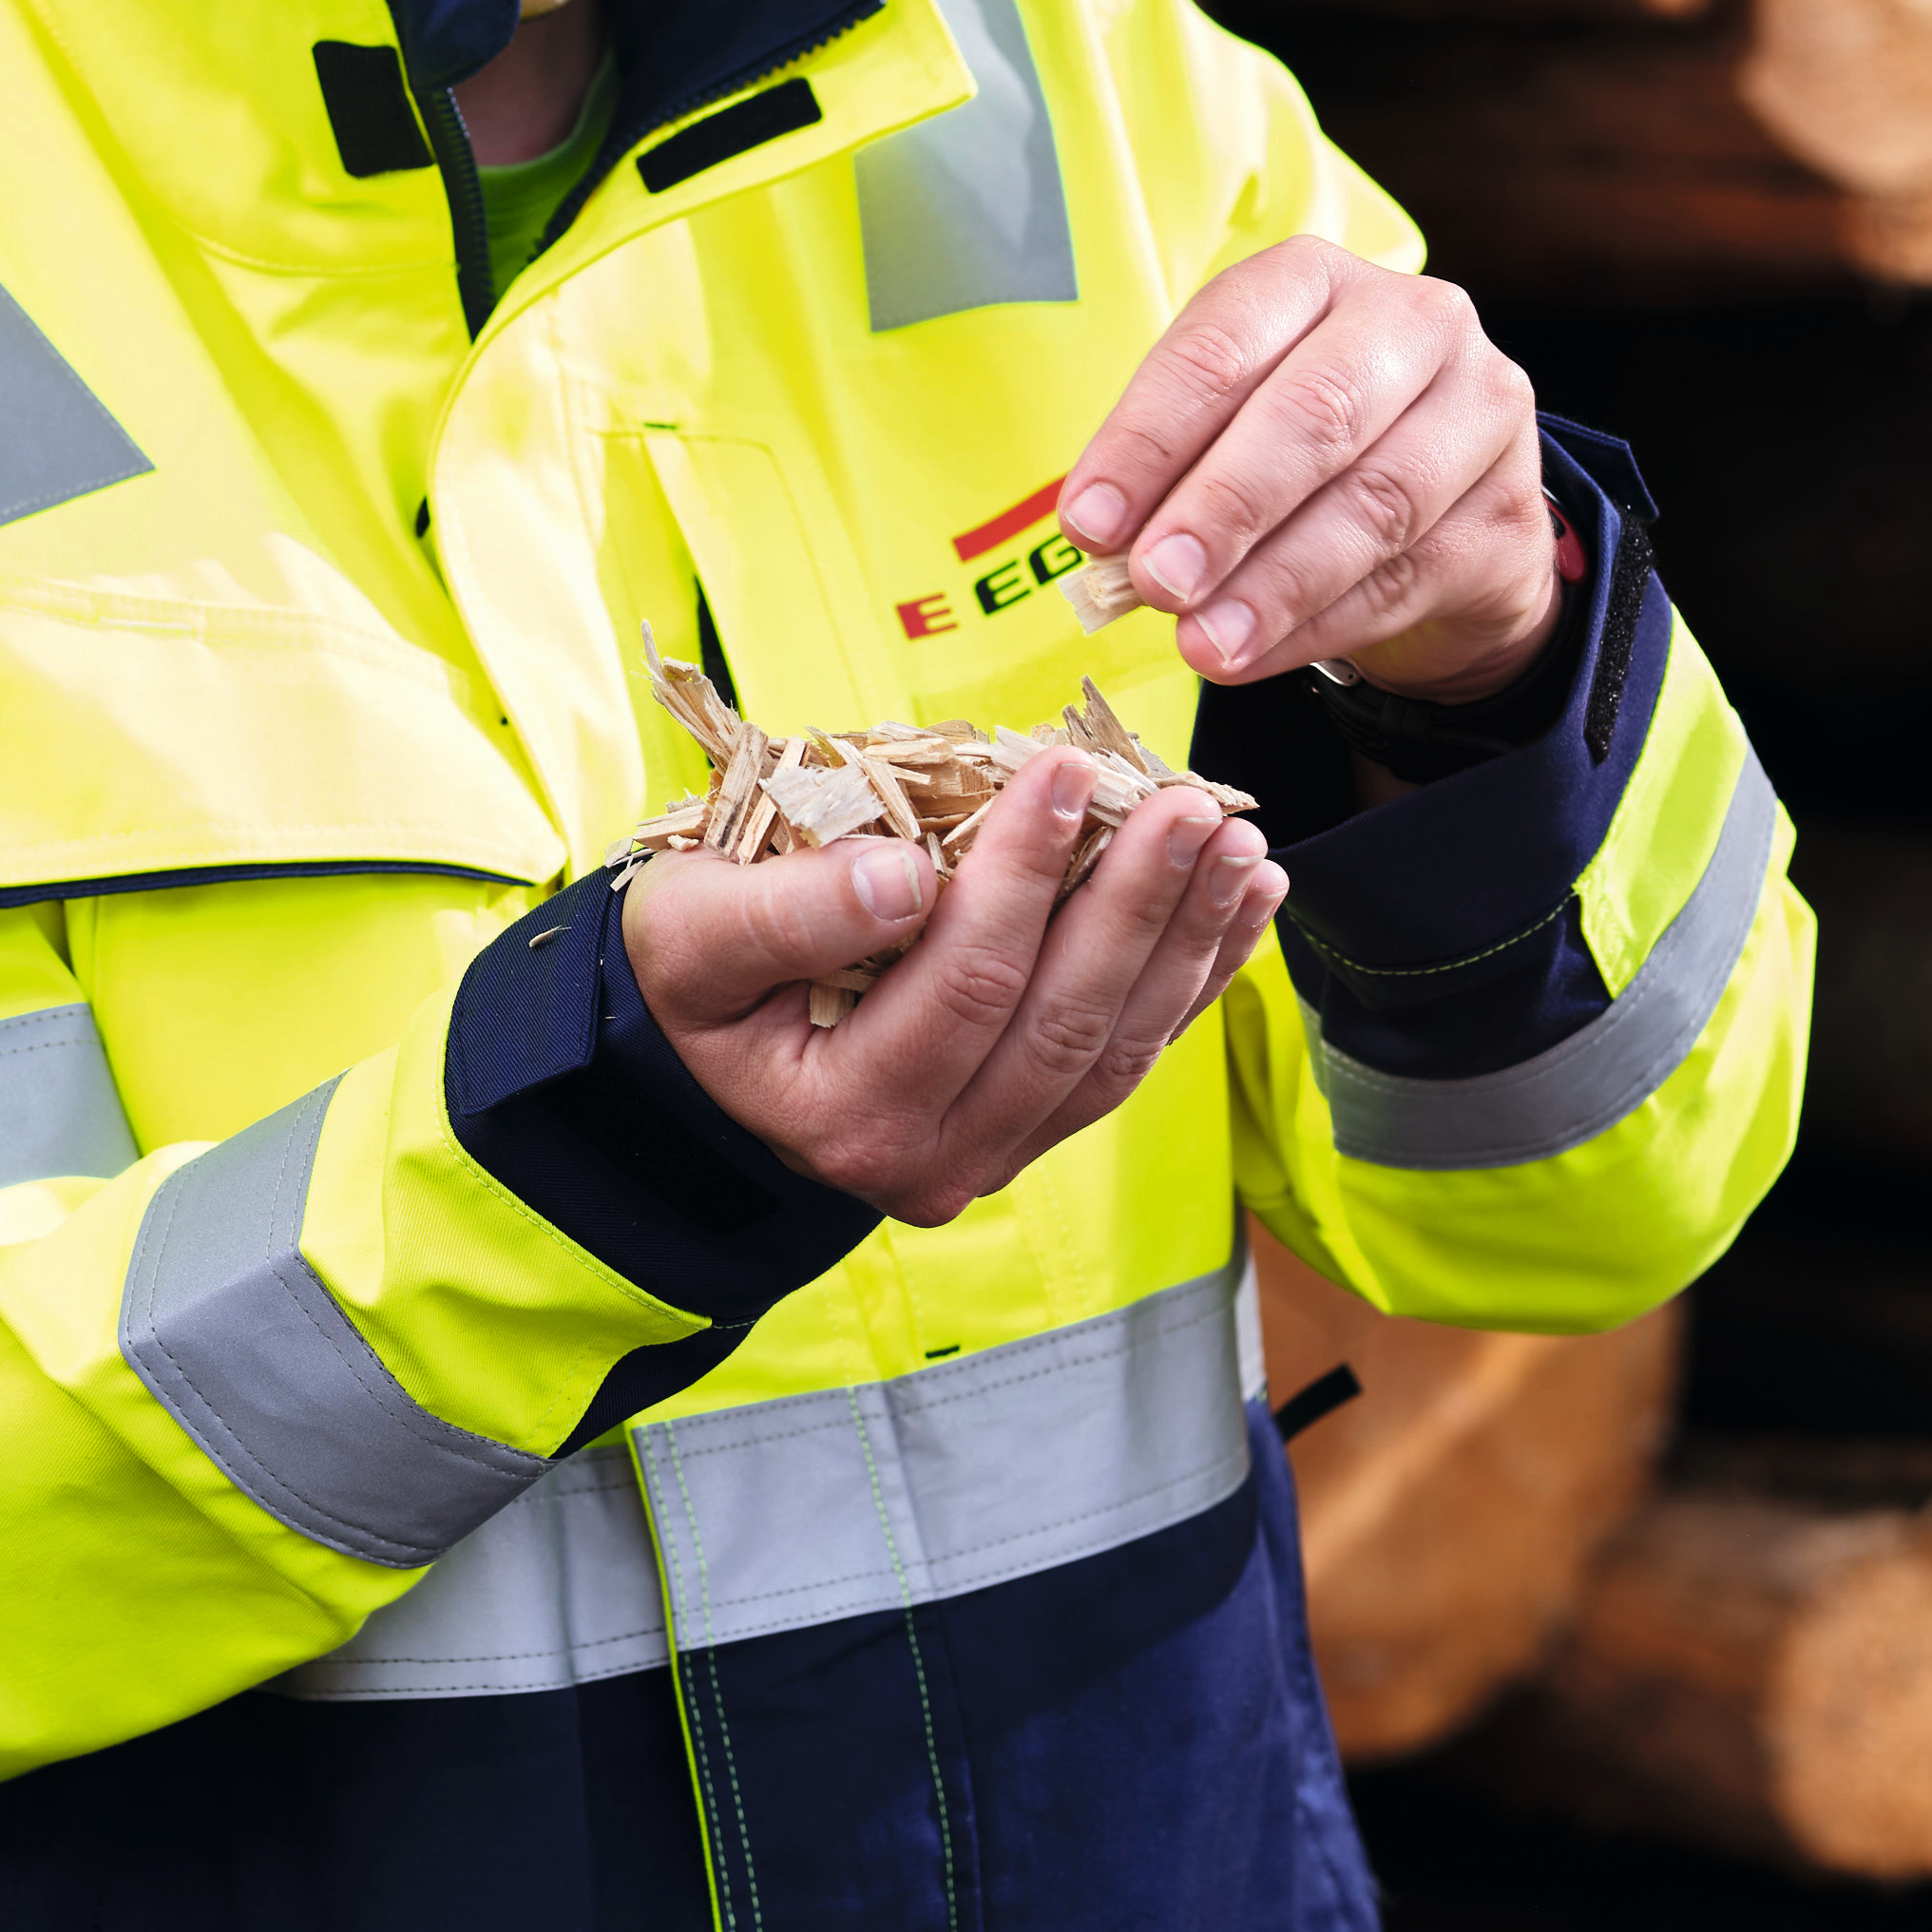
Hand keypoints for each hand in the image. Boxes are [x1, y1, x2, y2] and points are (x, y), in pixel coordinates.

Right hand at [621, 758, 1287, 1229]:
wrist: (703, 1042)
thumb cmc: (693, 970)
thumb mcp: (689, 931)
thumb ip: (785, 912)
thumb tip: (905, 877)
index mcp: (843, 1115)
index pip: (962, 985)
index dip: (1023, 875)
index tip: (1067, 769)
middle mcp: (928, 1162)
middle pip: (1060, 1024)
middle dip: (1138, 905)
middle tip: (1191, 804)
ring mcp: (990, 1155)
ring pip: (1114, 1049)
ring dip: (1187, 942)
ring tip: (1238, 846)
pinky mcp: (1031, 1131)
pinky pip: (1130, 1059)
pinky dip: (1194, 977)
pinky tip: (1242, 905)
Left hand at [1060, 239, 1558, 701]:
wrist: (1440, 514)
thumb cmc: (1302, 455)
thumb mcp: (1226, 431)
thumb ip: (1171, 473)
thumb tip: (1109, 544)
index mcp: (1315, 279)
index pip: (1223, 345)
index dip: (1150, 439)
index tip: (1090, 524)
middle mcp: (1415, 322)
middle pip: (1317, 412)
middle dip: (1223, 506)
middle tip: (1154, 582)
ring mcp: (1482, 410)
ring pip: (1374, 503)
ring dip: (1273, 584)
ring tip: (1200, 643)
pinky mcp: (1511, 510)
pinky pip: (1409, 576)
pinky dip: (1319, 625)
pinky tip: (1255, 655)